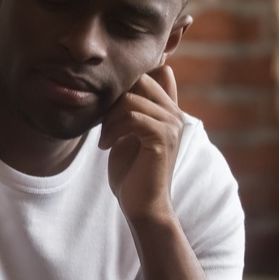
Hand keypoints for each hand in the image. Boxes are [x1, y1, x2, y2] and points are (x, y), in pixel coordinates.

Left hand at [100, 66, 183, 222]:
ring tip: (105, 139)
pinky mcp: (162, 138)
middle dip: (113, 100)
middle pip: (139, 80)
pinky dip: (113, 130)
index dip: (122, 86)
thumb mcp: (127, 134)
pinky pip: (132, 116)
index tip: (107, 112)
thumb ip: (129, 111)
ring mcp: (171, 125)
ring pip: (131, 100)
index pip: (148, 75)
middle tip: (104, 125)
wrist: (142, 205)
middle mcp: (174, 114)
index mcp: (167, 111)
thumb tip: (121, 87)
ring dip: (109, 119)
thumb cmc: (132, 172)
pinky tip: (107, 146)